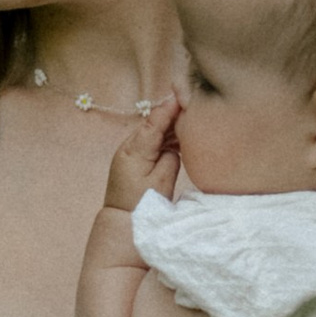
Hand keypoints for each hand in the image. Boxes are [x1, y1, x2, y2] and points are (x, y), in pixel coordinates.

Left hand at [103, 93, 182, 210]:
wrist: (121, 221)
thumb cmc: (142, 204)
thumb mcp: (161, 182)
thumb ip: (171, 157)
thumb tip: (175, 145)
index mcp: (135, 149)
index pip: (155, 121)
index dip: (170, 107)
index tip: (186, 95)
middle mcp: (130, 146)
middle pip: (154, 123)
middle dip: (173, 113)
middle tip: (194, 104)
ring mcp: (131, 152)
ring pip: (154, 132)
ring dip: (171, 125)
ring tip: (192, 118)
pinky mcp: (135, 159)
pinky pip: (152, 142)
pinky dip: (166, 138)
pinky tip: (181, 137)